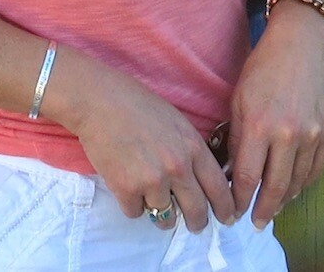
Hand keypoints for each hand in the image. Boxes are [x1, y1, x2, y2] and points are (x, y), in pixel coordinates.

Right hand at [43, 49, 233, 230]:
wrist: (97, 99)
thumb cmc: (134, 104)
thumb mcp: (175, 121)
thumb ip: (189, 149)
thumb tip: (200, 180)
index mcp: (192, 146)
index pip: (219, 188)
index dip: (225, 208)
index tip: (226, 217)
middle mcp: (177, 167)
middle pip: (198, 211)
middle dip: (198, 223)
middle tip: (194, 224)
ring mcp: (152, 180)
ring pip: (166, 218)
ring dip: (161, 215)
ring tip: (152, 201)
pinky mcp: (126, 189)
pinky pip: (136, 213)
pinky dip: (132, 204)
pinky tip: (126, 185)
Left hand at [228, 0, 323, 225]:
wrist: (300, 46)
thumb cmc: (263, 69)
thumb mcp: (239, 100)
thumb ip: (237, 138)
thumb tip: (233, 173)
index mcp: (259, 125)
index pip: (248, 176)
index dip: (240, 199)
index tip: (234, 212)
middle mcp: (288, 135)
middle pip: (275, 187)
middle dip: (263, 209)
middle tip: (255, 222)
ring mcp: (313, 136)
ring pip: (298, 182)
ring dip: (284, 199)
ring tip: (272, 208)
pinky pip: (316, 170)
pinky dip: (304, 183)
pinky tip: (293, 188)